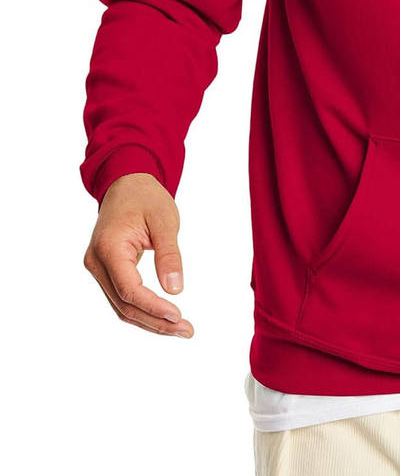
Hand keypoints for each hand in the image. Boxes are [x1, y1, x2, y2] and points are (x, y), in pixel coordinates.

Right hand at [83, 173, 193, 337]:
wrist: (127, 184)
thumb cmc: (147, 199)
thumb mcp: (165, 221)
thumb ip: (169, 255)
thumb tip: (175, 290)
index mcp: (109, 248)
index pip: (129, 289)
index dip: (153, 307)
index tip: (179, 316)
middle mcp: (96, 262)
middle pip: (124, 305)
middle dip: (156, 321)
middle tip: (187, 330)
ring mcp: (98, 269)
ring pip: (122, 306)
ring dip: (150, 321)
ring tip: (182, 329)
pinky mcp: (106, 271)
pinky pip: (122, 297)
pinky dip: (143, 310)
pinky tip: (165, 318)